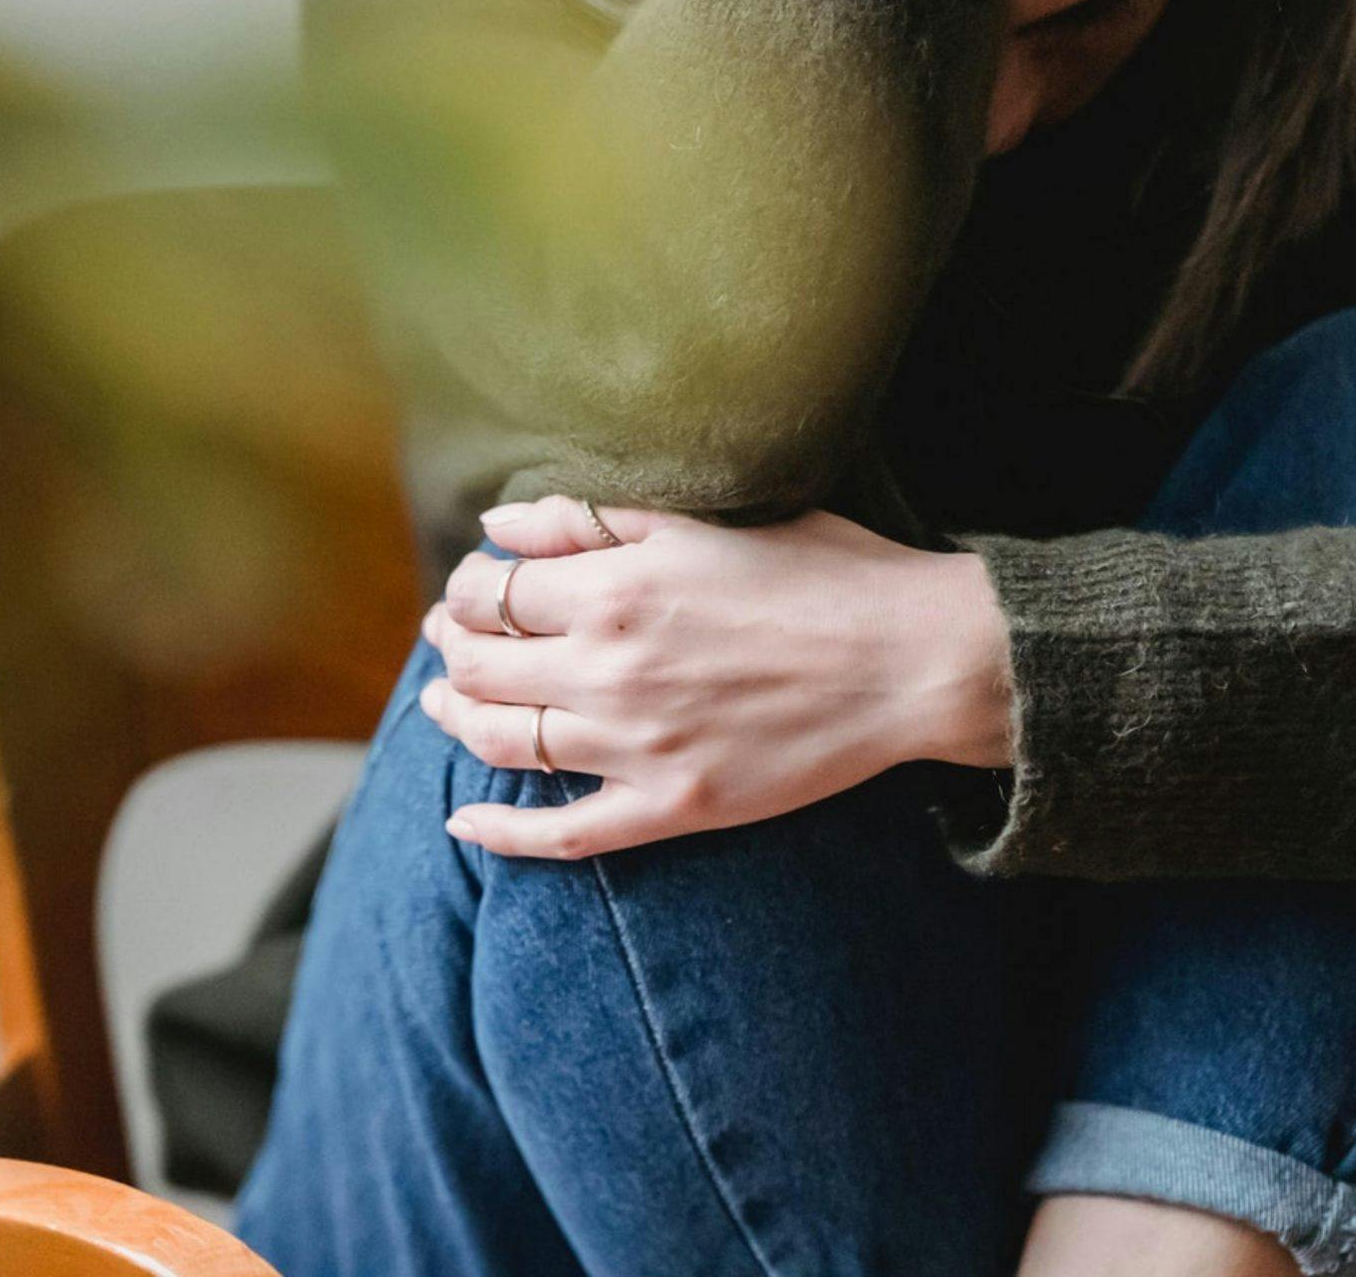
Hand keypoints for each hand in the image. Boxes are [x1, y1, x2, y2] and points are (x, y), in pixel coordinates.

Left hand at [418, 495, 1014, 859]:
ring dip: (455, 720)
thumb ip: (593, 520)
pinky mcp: (670, 808)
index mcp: (613, 589)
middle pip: (479, 666)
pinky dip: (499, 835)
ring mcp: (635, 747)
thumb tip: (497, 527)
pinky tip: (464, 826)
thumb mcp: (705, 521)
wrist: (910, 660)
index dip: (467, 588)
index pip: (488, 593)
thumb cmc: (821, 573)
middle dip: (450, 647)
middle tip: (449, 638)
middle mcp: (608, 670)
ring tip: (445, 703)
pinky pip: (559, 834)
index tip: (475, 586)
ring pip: (500, 743)